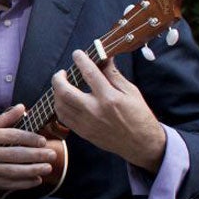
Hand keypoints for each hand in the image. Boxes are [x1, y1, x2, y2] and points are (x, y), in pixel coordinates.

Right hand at [0, 104, 56, 192]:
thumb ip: (3, 119)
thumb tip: (22, 107)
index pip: (11, 136)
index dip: (29, 138)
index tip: (43, 141)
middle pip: (15, 154)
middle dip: (36, 155)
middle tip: (52, 154)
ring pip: (13, 171)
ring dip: (33, 170)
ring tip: (48, 167)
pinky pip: (9, 183)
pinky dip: (24, 183)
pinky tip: (36, 180)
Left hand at [52, 50, 164, 171]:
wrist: (141, 144)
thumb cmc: (139, 116)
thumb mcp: (131, 92)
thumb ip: (114, 75)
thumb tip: (104, 58)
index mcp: (109, 98)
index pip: (89, 73)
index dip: (81, 60)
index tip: (77, 54)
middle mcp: (95, 110)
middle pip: (65, 91)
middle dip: (58, 78)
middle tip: (62, 73)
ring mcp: (86, 123)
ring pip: (60, 105)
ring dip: (56, 92)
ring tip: (62, 86)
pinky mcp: (83, 132)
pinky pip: (63, 118)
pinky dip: (60, 106)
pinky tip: (64, 100)